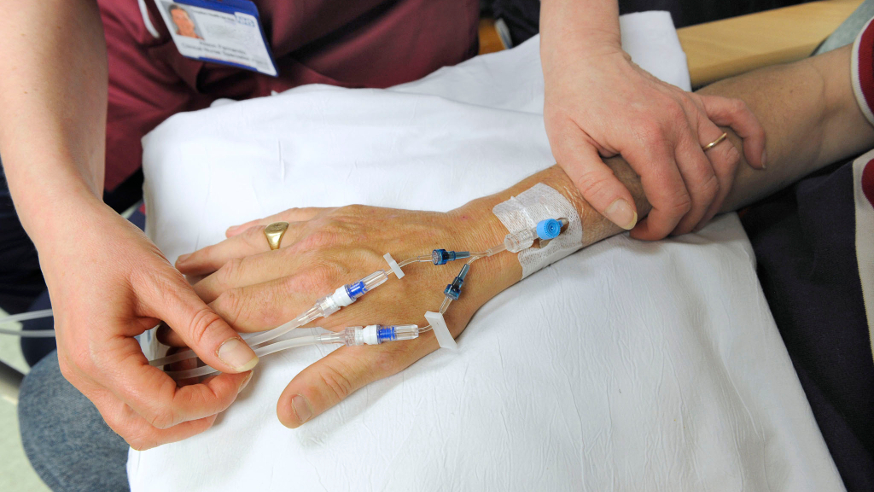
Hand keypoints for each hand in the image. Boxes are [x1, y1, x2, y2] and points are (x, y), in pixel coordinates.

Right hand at [42, 202, 257, 449]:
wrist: (68, 230)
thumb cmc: (105, 247)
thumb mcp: (163, 283)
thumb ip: (204, 326)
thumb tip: (241, 361)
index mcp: (100, 356)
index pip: (162, 407)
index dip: (210, 398)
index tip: (239, 374)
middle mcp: (86, 375)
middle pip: (148, 429)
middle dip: (197, 413)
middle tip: (231, 380)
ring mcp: (86, 375)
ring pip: (137, 422)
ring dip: (181, 410)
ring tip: (213, 375)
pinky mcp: (94, 368)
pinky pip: (130, 401)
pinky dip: (164, 395)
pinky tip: (189, 366)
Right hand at [173, 204, 514, 426]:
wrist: (468, 248)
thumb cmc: (429, 303)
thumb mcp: (385, 353)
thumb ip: (331, 381)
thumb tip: (285, 412)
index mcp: (313, 292)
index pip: (238, 310)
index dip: (202, 327)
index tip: (176, 339)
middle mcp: (307, 253)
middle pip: (235, 276)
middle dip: (196, 296)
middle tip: (166, 310)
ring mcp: (320, 228)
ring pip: (251, 244)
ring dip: (213, 259)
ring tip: (181, 272)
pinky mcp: (336, 213)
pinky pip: (281, 219)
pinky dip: (253, 229)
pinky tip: (234, 235)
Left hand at [543, 47, 765, 238]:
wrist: (584, 58)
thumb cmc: (572, 102)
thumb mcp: (568, 149)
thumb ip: (597, 187)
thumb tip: (627, 219)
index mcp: (646, 138)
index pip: (672, 199)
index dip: (662, 227)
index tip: (641, 233)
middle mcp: (677, 123)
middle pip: (704, 187)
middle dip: (688, 220)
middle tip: (664, 230)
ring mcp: (690, 109)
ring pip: (725, 161)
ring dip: (717, 196)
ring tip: (693, 214)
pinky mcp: (694, 100)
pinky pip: (738, 116)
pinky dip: (754, 140)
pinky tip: (756, 162)